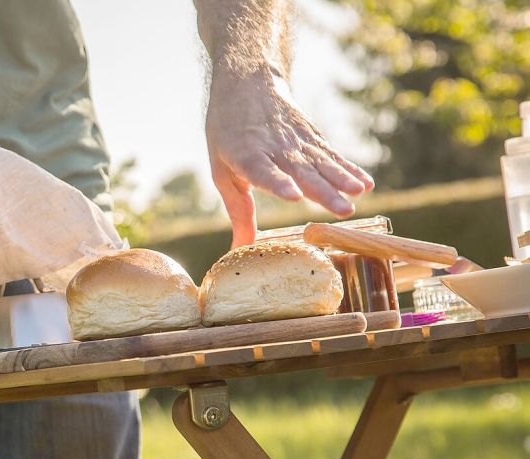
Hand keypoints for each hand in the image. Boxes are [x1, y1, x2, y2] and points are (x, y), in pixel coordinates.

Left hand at [206, 67, 374, 247]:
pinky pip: (332, 155)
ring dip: (342, 180)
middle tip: (342, 210)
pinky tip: (365, 182)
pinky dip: (349, 168)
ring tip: (358, 194)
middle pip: (301, 171)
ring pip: (322, 162)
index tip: (293, 196)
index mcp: (247, 155)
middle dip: (322, 191)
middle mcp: (275, 148)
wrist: (248, 81)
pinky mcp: (312, 136)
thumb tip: (238, 249)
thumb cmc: (228, 133)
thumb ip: (237, 210)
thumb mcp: (221, 170)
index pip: (263, 171)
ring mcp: (297, 141)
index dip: (278, 184)